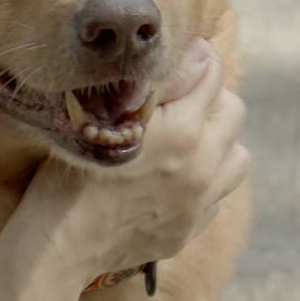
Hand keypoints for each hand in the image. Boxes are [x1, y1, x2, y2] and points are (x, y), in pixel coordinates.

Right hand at [20, 38, 249, 284]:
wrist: (62, 245)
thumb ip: (160, 84)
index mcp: (182, 131)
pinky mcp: (191, 228)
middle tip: (183, 100)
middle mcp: (202, 166)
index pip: (211, 74)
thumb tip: (198, 55)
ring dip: (219, 143)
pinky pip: (217, 195)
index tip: (185, 56)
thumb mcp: (108, 117)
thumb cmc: (72, 173)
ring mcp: (200, 202)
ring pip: (238, 158)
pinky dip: (204, 180)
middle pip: (234, 112)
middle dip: (212, 98)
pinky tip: (173, 179)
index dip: (197, 58)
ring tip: (187, 142)